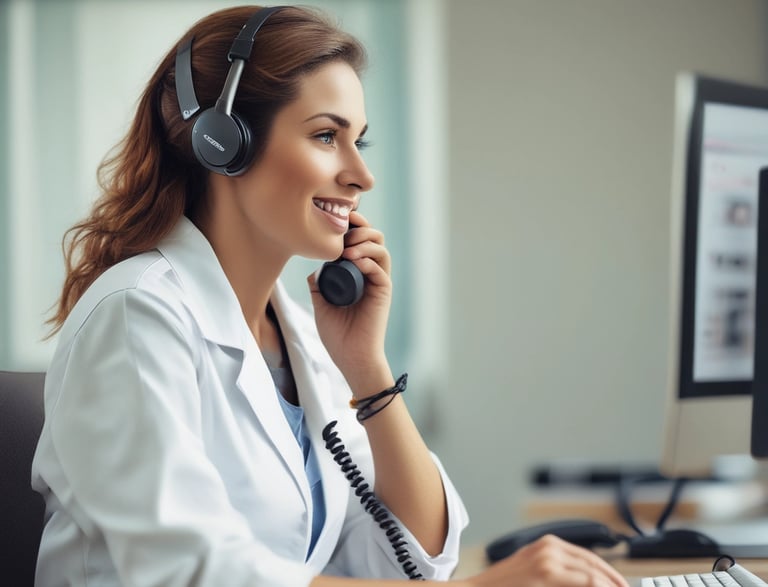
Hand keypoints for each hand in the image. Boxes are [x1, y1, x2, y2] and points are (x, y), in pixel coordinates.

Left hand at [307, 211, 392, 388]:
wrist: (350, 357)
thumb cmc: (338, 336)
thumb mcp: (321, 305)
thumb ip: (319, 286)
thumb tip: (314, 270)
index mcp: (357, 275)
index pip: (359, 242)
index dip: (352, 227)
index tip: (337, 220)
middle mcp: (370, 275)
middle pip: (374, 238)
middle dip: (361, 227)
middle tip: (344, 231)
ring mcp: (378, 282)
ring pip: (381, 249)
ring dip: (365, 241)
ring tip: (348, 247)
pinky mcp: (384, 292)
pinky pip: (381, 268)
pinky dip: (368, 259)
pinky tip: (354, 260)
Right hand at [464, 535, 628, 586]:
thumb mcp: (533, 574)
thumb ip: (557, 575)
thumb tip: (586, 583)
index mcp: (548, 545)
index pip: (589, 559)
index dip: (609, 575)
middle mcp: (549, 547)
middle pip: (594, 564)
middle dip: (614, 581)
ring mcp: (548, 558)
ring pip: (592, 571)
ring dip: (609, 584)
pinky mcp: (545, 571)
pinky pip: (584, 579)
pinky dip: (598, 586)